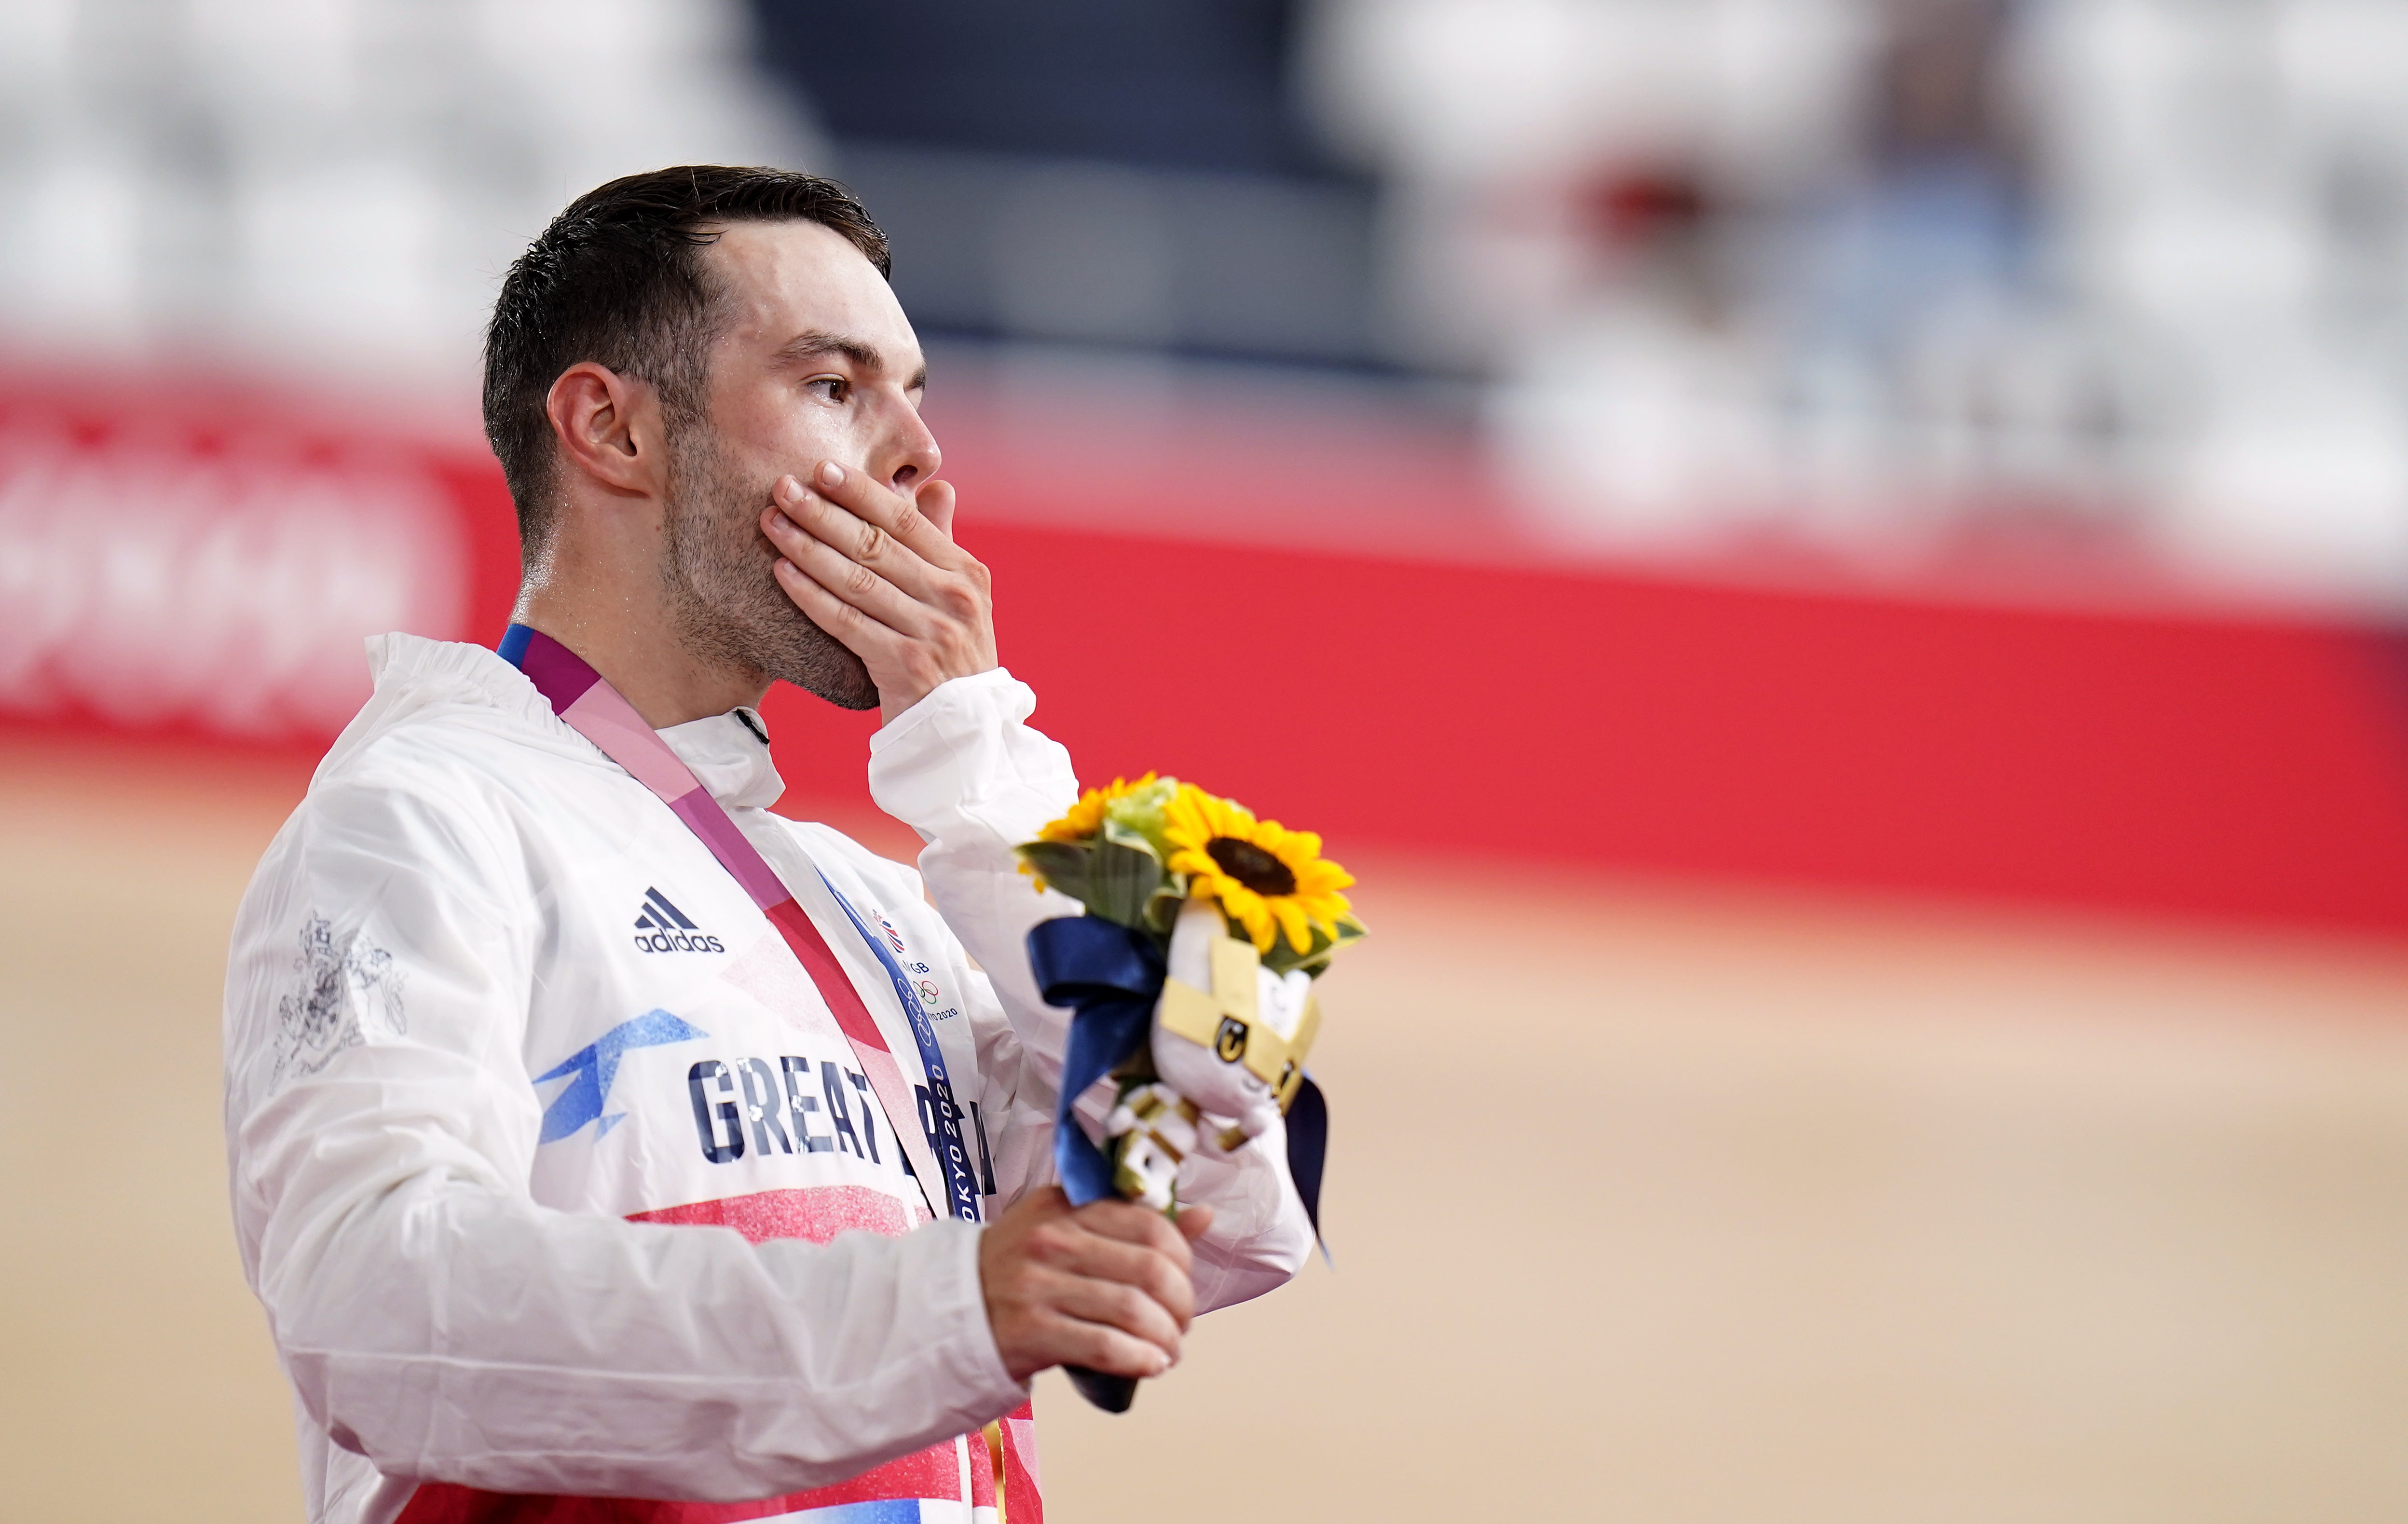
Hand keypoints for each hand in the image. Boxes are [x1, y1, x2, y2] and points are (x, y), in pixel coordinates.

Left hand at [761, 461, 996, 724]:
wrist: (962, 731)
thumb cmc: (952, 656)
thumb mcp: (960, 597)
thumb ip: (944, 542)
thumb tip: (938, 485)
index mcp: (967, 572)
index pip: (907, 521)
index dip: (861, 492)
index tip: (821, 468)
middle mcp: (954, 598)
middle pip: (877, 545)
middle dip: (824, 512)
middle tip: (782, 487)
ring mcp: (933, 633)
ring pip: (857, 580)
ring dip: (808, 548)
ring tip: (772, 523)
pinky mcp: (906, 666)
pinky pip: (847, 623)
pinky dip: (811, 596)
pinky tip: (783, 574)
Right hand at [977, 1186, 1216, 1383]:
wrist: (952, 1309)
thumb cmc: (1020, 1269)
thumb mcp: (1069, 1228)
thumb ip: (1132, 1221)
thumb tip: (1203, 1215)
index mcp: (1067, 1206)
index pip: (1150, 1222)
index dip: (1183, 1258)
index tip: (1184, 1281)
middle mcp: (1052, 1239)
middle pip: (1149, 1269)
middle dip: (1181, 1303)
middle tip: (1183, 1323)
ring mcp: (1038, 1285)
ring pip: (1133, 1310)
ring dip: (1166, 1337)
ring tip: (1169, 1349)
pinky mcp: (1030, 1331)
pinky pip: (1105, 1346)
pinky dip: (1140, 1359)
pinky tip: (1151, 1365)